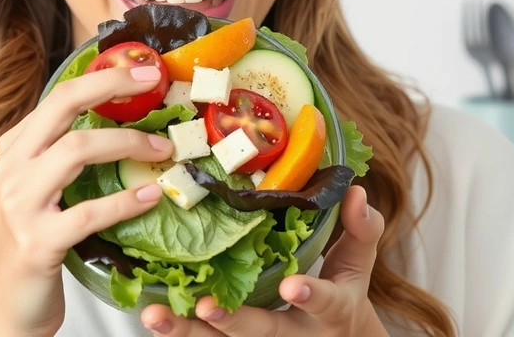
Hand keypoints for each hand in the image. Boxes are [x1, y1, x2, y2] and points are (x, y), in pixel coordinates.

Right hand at [0, 65, 172, 336]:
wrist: (6, 310)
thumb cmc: (34, 244)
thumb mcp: (41, 190)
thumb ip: (66, 156)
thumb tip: (128, 125)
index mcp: (14, 150)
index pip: (58, 96)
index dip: (103, 77)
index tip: (143, 70)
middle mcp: (11, 169)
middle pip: (62, 106)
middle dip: (111, 86)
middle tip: (152, 83)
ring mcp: (19, 205)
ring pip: (76, 151)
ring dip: (127, 144)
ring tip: (164, 150)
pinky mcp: (37, 243)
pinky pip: (89, 212)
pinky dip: (125, 202)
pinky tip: (151, 195)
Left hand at [139, 185, 386, 336]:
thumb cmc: (342, 288)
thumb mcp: (358, 262)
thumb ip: (361, 228)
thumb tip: (355, 190)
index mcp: (331, 310)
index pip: (326, 303)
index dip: (310, 295)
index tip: (292, 286)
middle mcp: (293, 333)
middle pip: (261, 333)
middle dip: (233, 323)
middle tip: (206, 306)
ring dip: (187, 332)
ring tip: (156, 315)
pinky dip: (178, 332)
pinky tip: (151, 315)